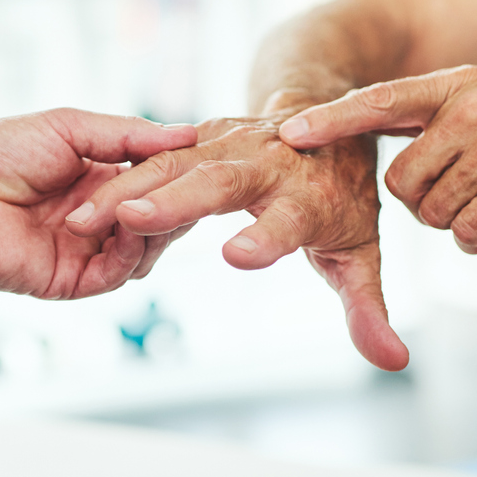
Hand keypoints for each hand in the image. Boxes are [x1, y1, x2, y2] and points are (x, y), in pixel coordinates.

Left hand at [0, 109, 196, 299]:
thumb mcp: (70, 128)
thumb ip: (128, 136)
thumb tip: (186, 135)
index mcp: (98, 180)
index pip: (156, 184)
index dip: (180, 175)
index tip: (205, 159)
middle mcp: (97, 219)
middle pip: (158, 220)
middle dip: (175, 203)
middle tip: (192, 187)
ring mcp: (86, 252)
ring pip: (145, 251)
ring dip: (155, 227)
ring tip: (156, 204)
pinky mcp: (71, 280)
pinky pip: (117, 274)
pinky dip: (131, 252)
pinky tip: (129, 227)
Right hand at [64, 116, 409, 371]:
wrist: (327, 115)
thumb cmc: (341, 197)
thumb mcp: (360, 252)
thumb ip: (367, 307)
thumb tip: (393, 361)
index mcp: (310, 196)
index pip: (289, 221)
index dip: (267, 239)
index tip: (239, 258)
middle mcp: (270, 162)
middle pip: (222, 180)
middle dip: (177, 199)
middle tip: (135, 219)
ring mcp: (232, 142)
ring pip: (175, 163)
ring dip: (130, 188)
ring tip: (87, 217)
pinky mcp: (202, 135)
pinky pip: (155, 156)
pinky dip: (119, 179)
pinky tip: (82, 206)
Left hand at [279, 65, 476, 253]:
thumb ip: (434, 127)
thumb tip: (369, 147)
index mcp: (461, 84)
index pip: (379, 100)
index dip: (332, 119)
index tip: (290, 131)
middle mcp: (475, 103)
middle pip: (398, 178)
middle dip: (422, 204)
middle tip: (466, 197)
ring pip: (428, 209)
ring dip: (455, 222)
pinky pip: (466, 228)